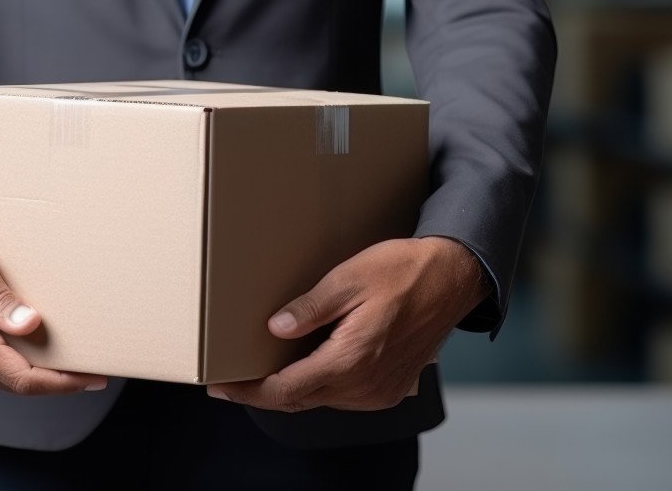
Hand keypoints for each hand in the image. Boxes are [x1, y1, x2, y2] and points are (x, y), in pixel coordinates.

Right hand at [0, 202, 107, 395]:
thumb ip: (0, 299)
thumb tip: (31, 326)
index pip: (25, 379)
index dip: (63, 383)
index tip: (94, 376)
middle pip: (20, 383)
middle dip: (60, 379)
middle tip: (97, 366)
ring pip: (7, 374)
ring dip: (41, 370)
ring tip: (76, 356)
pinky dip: (22, 359)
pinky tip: (39, 343)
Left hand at [207, 237, 487, 411]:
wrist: (452, 279)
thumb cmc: (402, 271)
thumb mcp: (349, 278)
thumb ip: (311, 307)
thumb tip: (275, 328)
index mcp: (351, 360)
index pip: (286, 390)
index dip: (248, 392)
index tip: (219, 386)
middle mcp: (365, 386)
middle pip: (298, 400)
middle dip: (260, 393)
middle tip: (228, 381)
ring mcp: (379, 392)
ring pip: (319, 400)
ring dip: (289, 390)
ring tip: (258, 371)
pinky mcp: (388, 389)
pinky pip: (341, 396)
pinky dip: (316, 386)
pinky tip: (301, 368)